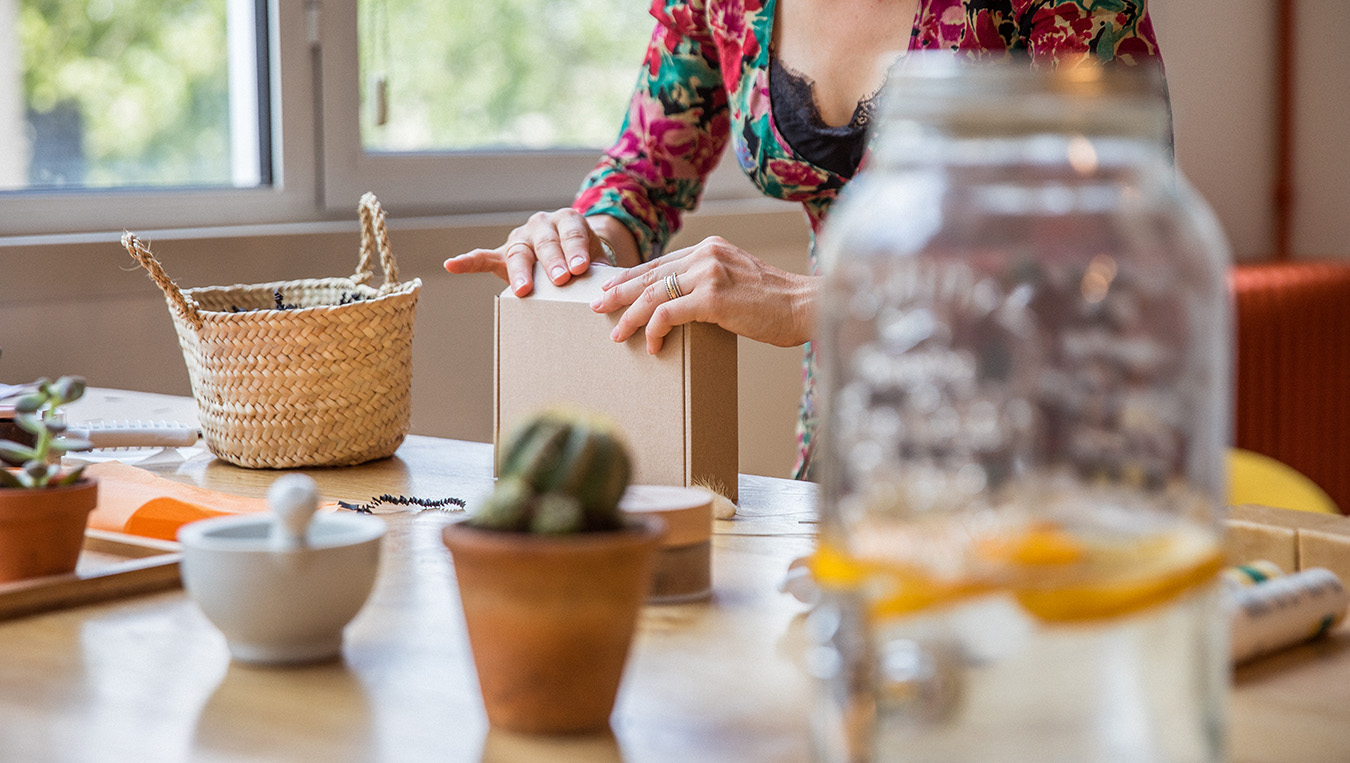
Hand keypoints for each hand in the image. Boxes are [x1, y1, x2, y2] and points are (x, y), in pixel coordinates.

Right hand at [443, 209, 612, 295]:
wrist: (570, 251)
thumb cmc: (585, 257)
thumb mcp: (597, 259)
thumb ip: (601, 270)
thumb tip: (612, 290)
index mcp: (568, 221)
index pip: (572, 234)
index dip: (576, 250)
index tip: (581, 268)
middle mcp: (542, 224)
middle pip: (546, 242)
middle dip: (553, 261)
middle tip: (560, 279)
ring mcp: (521, 238)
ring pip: (519, 252)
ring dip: (521, 271)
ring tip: (523, 289)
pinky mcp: (503, 253)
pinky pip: (483, 256)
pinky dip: (468, 261)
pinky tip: (452, 265)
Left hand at [591, 236, 817, 353]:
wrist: (805, 307)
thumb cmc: (776, 303)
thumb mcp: (738, 281)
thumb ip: (710, 283)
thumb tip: (681, 305)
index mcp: (710, 248)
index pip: (660, 263)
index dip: (631, 278)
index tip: (611, 290)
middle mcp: (706, 255)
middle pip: (650, 275)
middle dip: (619, 293)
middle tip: (598, 307)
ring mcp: (709, 274)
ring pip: (652, 294)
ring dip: (630, 315)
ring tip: (617, 333)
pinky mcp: (713, 297)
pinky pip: (667, 313)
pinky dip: (653, 329)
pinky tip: (652, 345)